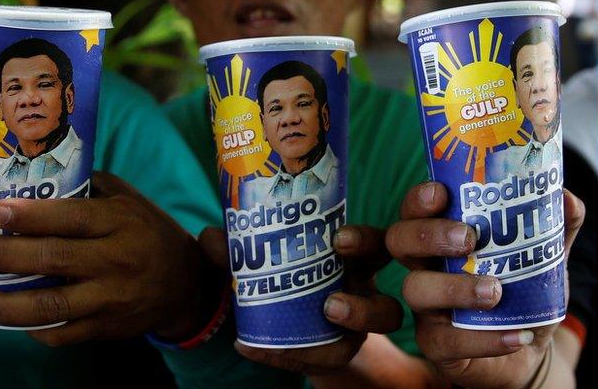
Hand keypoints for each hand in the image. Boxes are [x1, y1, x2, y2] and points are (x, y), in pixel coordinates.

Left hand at [0, 171, 222, 344]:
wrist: (186, 284)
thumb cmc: (147, 231)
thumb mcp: (128, 200)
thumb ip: (88, 188)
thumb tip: (35, 175)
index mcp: (119, 222)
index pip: (71, 217)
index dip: (32, 216)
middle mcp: (115, 260)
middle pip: (54, 260)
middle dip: (6, 256)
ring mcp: (110, 299)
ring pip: (53, 306)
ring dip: (8, 305)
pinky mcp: (106, 328)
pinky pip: (64, 333)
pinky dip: (33, 329)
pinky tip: (7, 320)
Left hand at [199, 224, 403, 373]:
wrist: (270, 317)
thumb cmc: (272, 273)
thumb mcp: (252, 258)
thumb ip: (231, 247)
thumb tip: (211, 236)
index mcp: (349, 260)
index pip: (372, 246)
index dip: (364, 242)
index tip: (339, 239)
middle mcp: (361, 295)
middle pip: (386, 305)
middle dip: (364, 307)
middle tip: (330, 306)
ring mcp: (353, 330)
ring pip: (363, 347)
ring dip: (342, 342)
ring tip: (312, 335)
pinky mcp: (333, 354)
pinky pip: (323, 362)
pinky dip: (289, 356)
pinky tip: (253, 348)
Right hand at [385, 181, 583, 388]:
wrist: (529, 346)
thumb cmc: (523, 292)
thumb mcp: (540, 257)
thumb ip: (552, 228)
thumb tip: (568, 199)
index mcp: (440, 238)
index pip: (414, 209)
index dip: (418, 199)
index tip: (441, 193)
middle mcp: (424, 266)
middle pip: (398, 241)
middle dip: (427, 234)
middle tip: (468, 238)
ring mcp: (426, 306)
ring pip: (415, 289)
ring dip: (453, 287)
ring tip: (495, 292)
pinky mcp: (435, 344)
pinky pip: (445, 341)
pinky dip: (483, 339)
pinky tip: (515, 336)